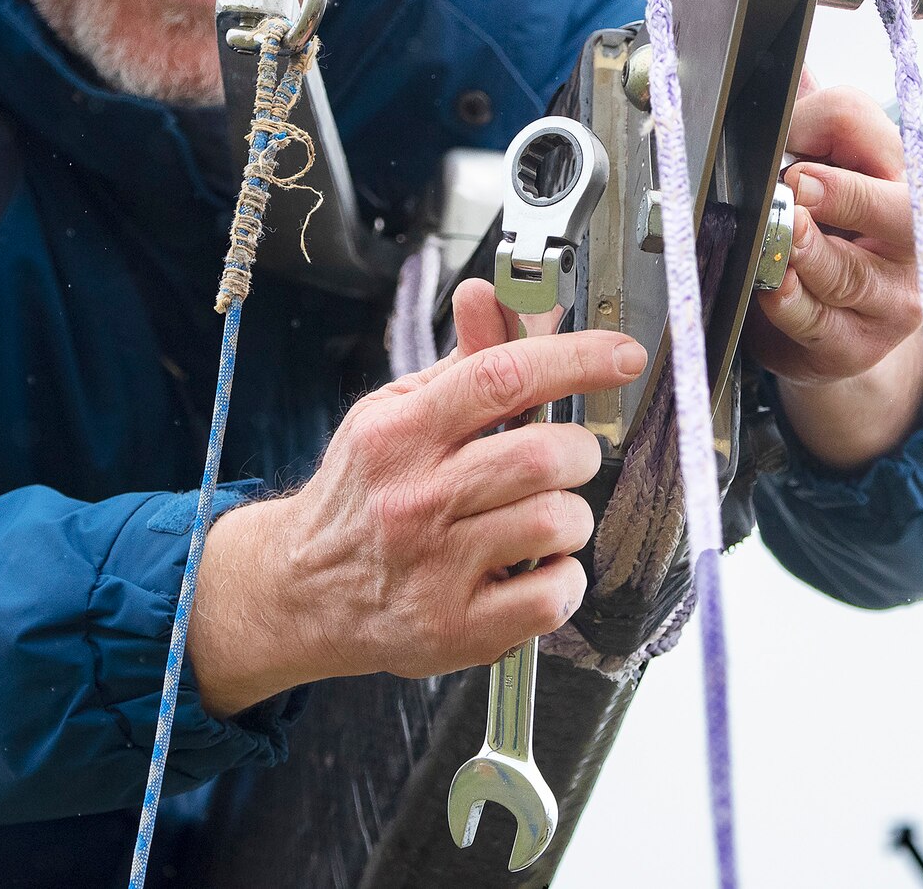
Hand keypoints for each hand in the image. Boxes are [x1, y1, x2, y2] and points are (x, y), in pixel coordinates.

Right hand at [187, 281, 643, 714]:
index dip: (575, 359)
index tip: (622, 356)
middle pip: (541, 456)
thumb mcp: (392, 413)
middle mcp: (414, 497)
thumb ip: (460, 361)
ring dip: (571, 518)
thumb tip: (490, 294)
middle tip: (567, 459)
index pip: (500, 376)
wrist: (300, 590)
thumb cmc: (362, 495)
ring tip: (542, 519)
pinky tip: (534, 570)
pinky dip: (563, 580)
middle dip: (579, 452)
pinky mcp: (455, 628)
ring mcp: (435, 567)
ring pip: (555, 523)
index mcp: (399, 432)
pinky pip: (552, 596)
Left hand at [748, 70, 922, 467]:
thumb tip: (785, 56)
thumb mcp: (823, 168)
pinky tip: (773, 283)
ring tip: (779, 232)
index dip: (811, 123)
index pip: (862, 123)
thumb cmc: (827, 235)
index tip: (783, 135)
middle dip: (839, 192)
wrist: (835, 330)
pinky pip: (815, 320)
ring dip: (801, 250)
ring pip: (847, 270)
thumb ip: (807, 115)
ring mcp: (891, 299)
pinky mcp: (854, 345)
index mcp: (906, 178)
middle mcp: (914, 239)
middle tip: (798, 185)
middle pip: (893, 206)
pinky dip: (786, 300)